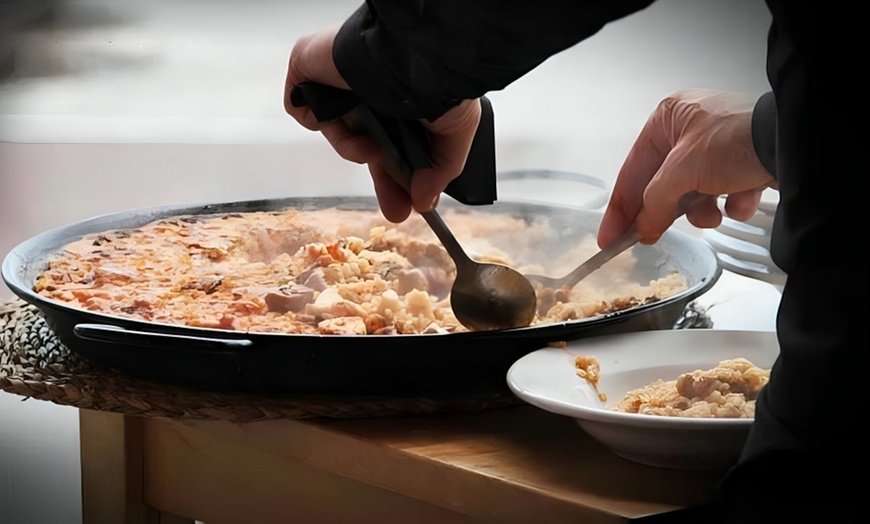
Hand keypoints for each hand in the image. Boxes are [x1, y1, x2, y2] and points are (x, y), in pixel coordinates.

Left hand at [283, 26, 480, 222]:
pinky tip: (346, 117)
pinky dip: (326, 124)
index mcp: (402, 98)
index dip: (403, 178)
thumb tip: (426, 202)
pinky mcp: (309, 76)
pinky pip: (308, 115)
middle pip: (368, 146)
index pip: (397, 145)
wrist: (408, 55)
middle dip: (383, 182)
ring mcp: (339, 83)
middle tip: (396, 210)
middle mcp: (371, 89)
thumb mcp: (454, 132)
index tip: (413, 204)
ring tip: (373, 150)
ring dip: (355, 150)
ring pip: (340, 134)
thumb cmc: (436, 79)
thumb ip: (440, 171)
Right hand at [597, 89, 776, 247]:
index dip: (619, 209)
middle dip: (669, 210)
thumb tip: (643, 228)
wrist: (795, 142)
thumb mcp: (681, 173)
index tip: (610, 237)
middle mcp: (691, 127)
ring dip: (702, 210)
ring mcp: (719, 144)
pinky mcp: (745, 159)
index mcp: (667, 118)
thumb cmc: (737, 139)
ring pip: (694, 192)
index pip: (632, 171)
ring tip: (714, 214)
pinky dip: (731, 201)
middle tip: (655, 235)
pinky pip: (724, 191)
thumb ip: (653, 204)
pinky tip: (742, 198)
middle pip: (663, 184)